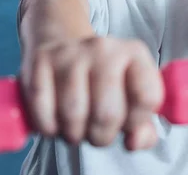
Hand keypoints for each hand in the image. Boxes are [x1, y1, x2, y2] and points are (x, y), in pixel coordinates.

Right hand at [20, 36, 162, 150]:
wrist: (62, 46)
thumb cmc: (103, 81)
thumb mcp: (131, 95)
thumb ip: (143, 127)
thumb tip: (135, 141)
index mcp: (134, 53)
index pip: (147, 97)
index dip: (137, 122)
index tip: (129, 124)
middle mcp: (105, 49)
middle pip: (108, 114)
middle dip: (103, 136)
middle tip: (98, 132)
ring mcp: (71, 54)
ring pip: (74, 115)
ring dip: (75, 134)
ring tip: (77, 126)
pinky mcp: (40, 63)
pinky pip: (44, 114)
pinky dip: (50, 129)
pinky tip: (56, 121)